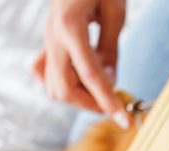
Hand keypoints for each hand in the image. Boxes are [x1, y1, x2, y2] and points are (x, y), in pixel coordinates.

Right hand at [32, 0, 128, 127]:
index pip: (91, 76)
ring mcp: (47, 41)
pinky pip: (46, 73)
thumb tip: (108, 80)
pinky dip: (65, 83)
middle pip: (63, 89)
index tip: (123, 120)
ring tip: (102, 88)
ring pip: (53, 86)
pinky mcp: (47, 43)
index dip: (108, 101)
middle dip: (90, 103)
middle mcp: (53, 37)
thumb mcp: (114, 13)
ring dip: (79, 96)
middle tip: (113, 104)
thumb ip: (110, 49)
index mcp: (71, 27)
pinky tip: (83, 77)